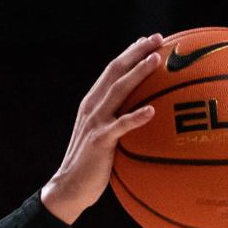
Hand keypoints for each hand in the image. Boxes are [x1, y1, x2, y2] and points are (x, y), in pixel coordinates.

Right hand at [41, 34, 163, 223]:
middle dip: (136, 52)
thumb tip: (145, 116)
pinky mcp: (99, 141)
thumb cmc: (92, 166)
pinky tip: (151, 110)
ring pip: (118, 91)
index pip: (112, 71)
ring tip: (156, 60)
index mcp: (93, 104)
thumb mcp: (104, 138)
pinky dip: (135, 117)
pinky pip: (120, 126)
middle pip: (115, 71)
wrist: (69, 188)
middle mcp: (92, 107)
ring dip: (137, 73)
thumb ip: (118, 123)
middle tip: (158, 39)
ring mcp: (95, 123)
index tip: (149, 40)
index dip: (130, 53)